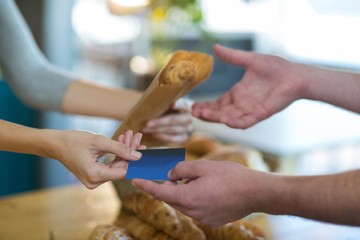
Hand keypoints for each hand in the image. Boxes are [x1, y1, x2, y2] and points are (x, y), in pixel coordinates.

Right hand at [55, 130, 142, 188]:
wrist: (55, 144)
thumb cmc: (73, 141)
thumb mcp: (99, 141)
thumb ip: (120, 149)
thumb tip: (138, 156)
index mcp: (95, 175)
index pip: (123, 172)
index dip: (135, 161)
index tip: (144, 148)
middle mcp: (95, 182)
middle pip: (121, 168)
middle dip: (130, 152)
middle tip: (137, 137)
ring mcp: (94, 180)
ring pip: (116, 166)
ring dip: (124, 151)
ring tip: (130, 135)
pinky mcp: (94, 175)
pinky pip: (109, 165)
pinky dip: (116, 154)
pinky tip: (122, 141)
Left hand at [132, 160, 273, 226]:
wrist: (255, 192)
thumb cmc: (230, 176)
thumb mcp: (203, 166)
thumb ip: (182, 169)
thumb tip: (171, 175)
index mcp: (188, 197)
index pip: (160, 192)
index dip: (146, 186)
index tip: (135, 180)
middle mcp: (193, 211)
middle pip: (173, 198)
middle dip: (168, 187)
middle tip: (171, 174)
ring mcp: (203, 218)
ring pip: (185, 203)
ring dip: (184, 192)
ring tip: (195, 179)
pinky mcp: (212, 219)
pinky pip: (197, 208)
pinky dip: (195, 198)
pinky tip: (208, 189)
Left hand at [142, 98, 192, 142]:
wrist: (178, 119)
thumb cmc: (170, 110)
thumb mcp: (169, 105)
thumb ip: (165, 104)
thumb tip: (154, 103)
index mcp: (187, 108)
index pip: (185, 107)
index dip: (179, 106)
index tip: (172, 105)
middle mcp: (189, 119)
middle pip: (174, 120)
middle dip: (159, 122)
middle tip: (147, 123)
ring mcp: (187, 129)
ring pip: (171, 130)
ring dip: (157, 130)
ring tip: (146, 129)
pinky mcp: (184, 137)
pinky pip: (172, 139)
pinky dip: (162, 137)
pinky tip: (153, 134)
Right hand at [192, 44, 304, 128]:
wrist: (295, 75)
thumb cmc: (275, 67)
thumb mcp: (249, 60)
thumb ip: (232, 56)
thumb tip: (215, 47)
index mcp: (238, 94)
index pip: (218, 103)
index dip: (206, 106)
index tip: (193, 106)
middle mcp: (241, 104)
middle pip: (219, 112)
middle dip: (207, 113)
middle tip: (194, 112)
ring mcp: (250, 111)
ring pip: (228, 118)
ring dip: (216, 118)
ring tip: (202, 114)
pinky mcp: (259, 115)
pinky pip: (244, 122)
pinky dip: (234, 122)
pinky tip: (224, 119)